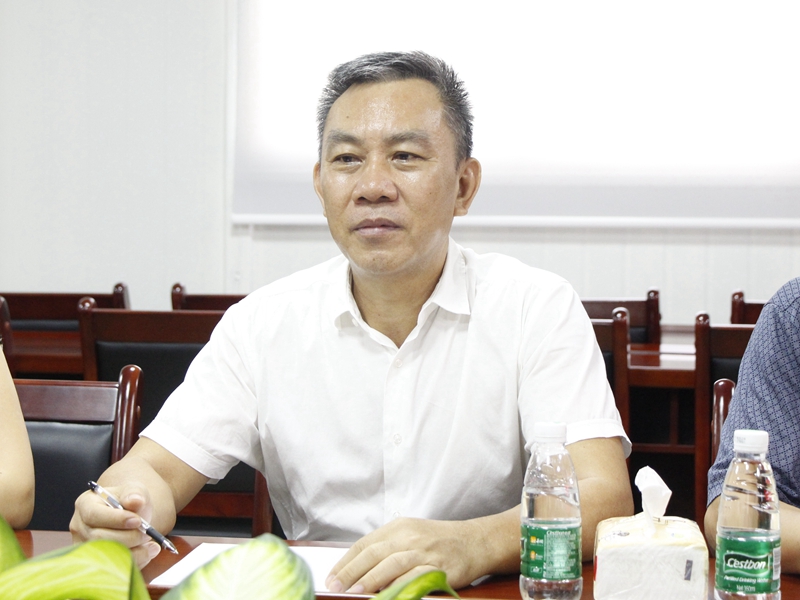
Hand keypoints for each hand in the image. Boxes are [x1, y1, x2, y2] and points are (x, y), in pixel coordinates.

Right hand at [69, 483, 161, 567]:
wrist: (130, 517)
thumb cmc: (128, 501)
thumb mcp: (133, 491)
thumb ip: (134, 494)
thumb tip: (136, 501)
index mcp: (85, 504)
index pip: (94, 514)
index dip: (116, 519)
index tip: (138, 521)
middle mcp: (79, 527)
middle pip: (99, 537)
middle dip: (128, 537)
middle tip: (147, 533)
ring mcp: (83, 547)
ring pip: (106, 555)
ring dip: (133, 552)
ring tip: (152, 545)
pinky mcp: (93, 562)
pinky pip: (113, 567)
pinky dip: (134, 561)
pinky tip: (147, 553)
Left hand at [325, 517, 487, 593]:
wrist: (475, 541)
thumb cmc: (439, 541)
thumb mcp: (410, 535)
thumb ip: (386, 548)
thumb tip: (356, 569)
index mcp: (398, 527)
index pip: (365, 544)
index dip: (345, 562)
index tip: (331, 577)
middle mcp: (409, 536)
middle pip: (374, 553)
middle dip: (351, 571)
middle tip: (335, 586)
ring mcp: (424, 551)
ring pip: (391, 564)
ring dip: (370, 579)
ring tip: (354, 591)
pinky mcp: (439, 567)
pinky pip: (414, 577)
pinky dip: (398, 586)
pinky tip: (386, 595)